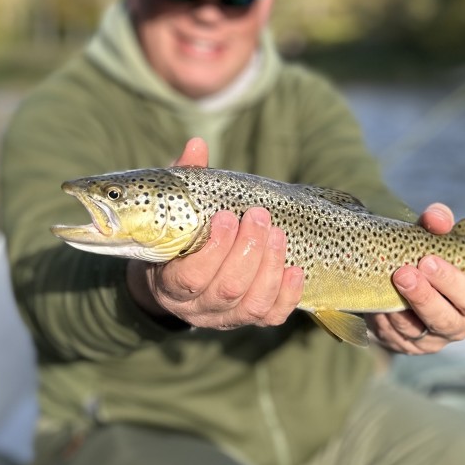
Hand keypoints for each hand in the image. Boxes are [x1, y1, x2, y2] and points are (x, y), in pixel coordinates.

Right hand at [126, 138, 304, 330]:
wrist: (175, 275)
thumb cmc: (177, 236)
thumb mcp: (174, 211)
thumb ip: (184, 180)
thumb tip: (197, 144)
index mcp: (168, 283)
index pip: (190, 277)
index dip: (214, 249)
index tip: (227, 216)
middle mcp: (195, 308)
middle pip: (227, 288)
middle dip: (249, 250)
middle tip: (259, 216)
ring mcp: (223, 318)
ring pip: (251, 304)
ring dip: (270, 267)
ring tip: (277, 234)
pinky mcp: (248, 319)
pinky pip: (271, 317)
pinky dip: (287, 295)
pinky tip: (296, 269)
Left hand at [367, 202, 464, 353]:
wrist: (398, 278)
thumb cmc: (424, 255)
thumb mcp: (432, 235)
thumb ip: (437, 222)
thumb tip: (436, 218)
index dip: (451, 281)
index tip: (427, 260)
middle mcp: (456, 324)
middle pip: (445, 321)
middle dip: (424, 298)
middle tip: (403, 273)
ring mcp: (429, 340)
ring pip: (414, 332)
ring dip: (398, 308)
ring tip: (385, 283)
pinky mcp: (404, 346)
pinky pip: (391, 336)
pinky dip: (382, 318)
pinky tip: (375, 300)